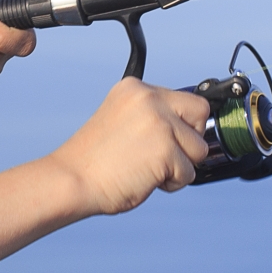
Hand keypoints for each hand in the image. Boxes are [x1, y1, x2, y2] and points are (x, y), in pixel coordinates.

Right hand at [46, 79, 211, 214]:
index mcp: (135, 88)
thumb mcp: (122, 120)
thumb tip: (186, 127)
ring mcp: (159, 123)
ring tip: (147, 169)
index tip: (164, 140)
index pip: (185, 100)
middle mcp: (149, 98)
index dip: (180, 125)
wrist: (72, 180)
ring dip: (180, 166)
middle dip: (188, 140)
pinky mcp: (165, 149)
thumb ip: (152, 116)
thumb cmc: (94, 161)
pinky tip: (144, 179)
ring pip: (199, 148)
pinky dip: (171, 183)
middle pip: (200, 115)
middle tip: (160, 155)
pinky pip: (189, 173)